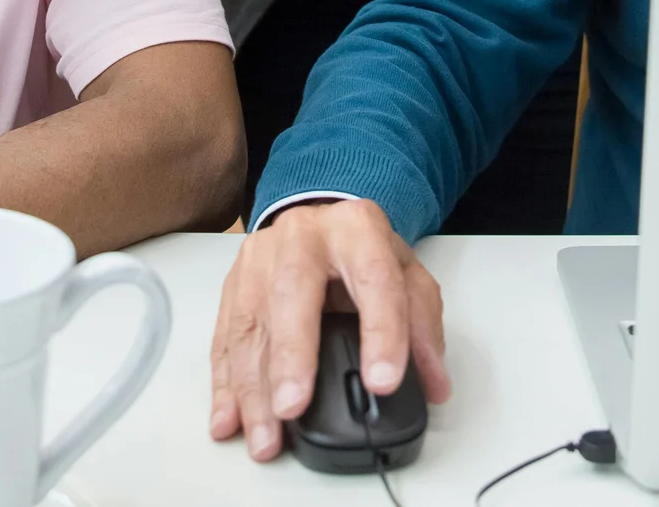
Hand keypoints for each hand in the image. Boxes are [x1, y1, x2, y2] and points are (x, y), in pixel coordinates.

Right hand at [208, 199, 451, 461]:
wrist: (319, 221)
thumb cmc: (362, 254)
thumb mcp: (406, 276)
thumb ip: (423, 328)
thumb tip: (433, 384)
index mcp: (356, 229)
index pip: (374, 278)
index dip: (382, 331)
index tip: (383, 382)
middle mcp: (302, 236)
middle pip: (292, 291)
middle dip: (291, 355)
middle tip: (293, 409)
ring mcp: (260, 258)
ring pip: (250, 323)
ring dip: (253, 388)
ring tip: (265, 437)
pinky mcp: (233, 284)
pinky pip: (225, 338)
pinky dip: (225, 386)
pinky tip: (230, 420)